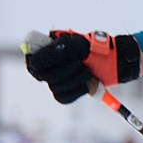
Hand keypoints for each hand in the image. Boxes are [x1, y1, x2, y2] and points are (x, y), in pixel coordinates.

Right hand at [23, 29, 139, 103]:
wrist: (110, 61)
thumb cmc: (91, 48)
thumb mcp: (75, 44)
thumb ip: (55, 50)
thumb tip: (34, 59)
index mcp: (44, 52)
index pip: (33, 61)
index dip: (43, 61)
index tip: (59, 56)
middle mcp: (46, 67)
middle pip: (45, 76)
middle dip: (66, 70)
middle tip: (81, 63)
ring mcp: (53, 81)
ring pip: (55, 88)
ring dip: (75, 80)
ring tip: (88, 73)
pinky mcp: (63, 94)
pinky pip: (63, 98)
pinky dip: (77, 90)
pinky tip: (86, 84)